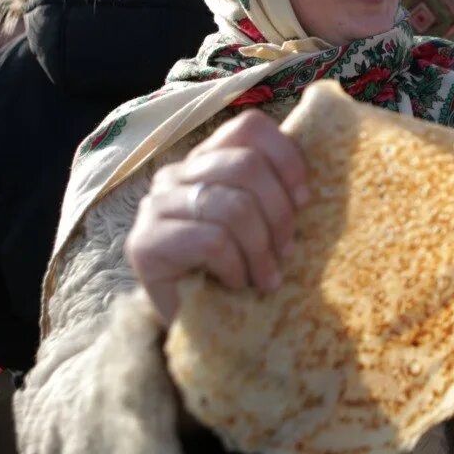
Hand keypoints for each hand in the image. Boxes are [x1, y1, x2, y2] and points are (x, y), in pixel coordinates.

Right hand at [126, 109, 309, 324]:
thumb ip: (273, 191)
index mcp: (206, 159)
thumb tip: (309, 180)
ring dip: (261, 249)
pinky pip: (212, 241)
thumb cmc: (235, 270)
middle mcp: (175, 174)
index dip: (285, 157)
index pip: (248, 128)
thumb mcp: (261, 223)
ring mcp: (155, 206)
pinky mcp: (145, 244)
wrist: (194, 326)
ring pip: (233, 206)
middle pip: (246, 166)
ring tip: (266, 278)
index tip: (303, 199)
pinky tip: (237, 284)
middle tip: (287, 251)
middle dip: (279, 213)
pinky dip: (236, 267)